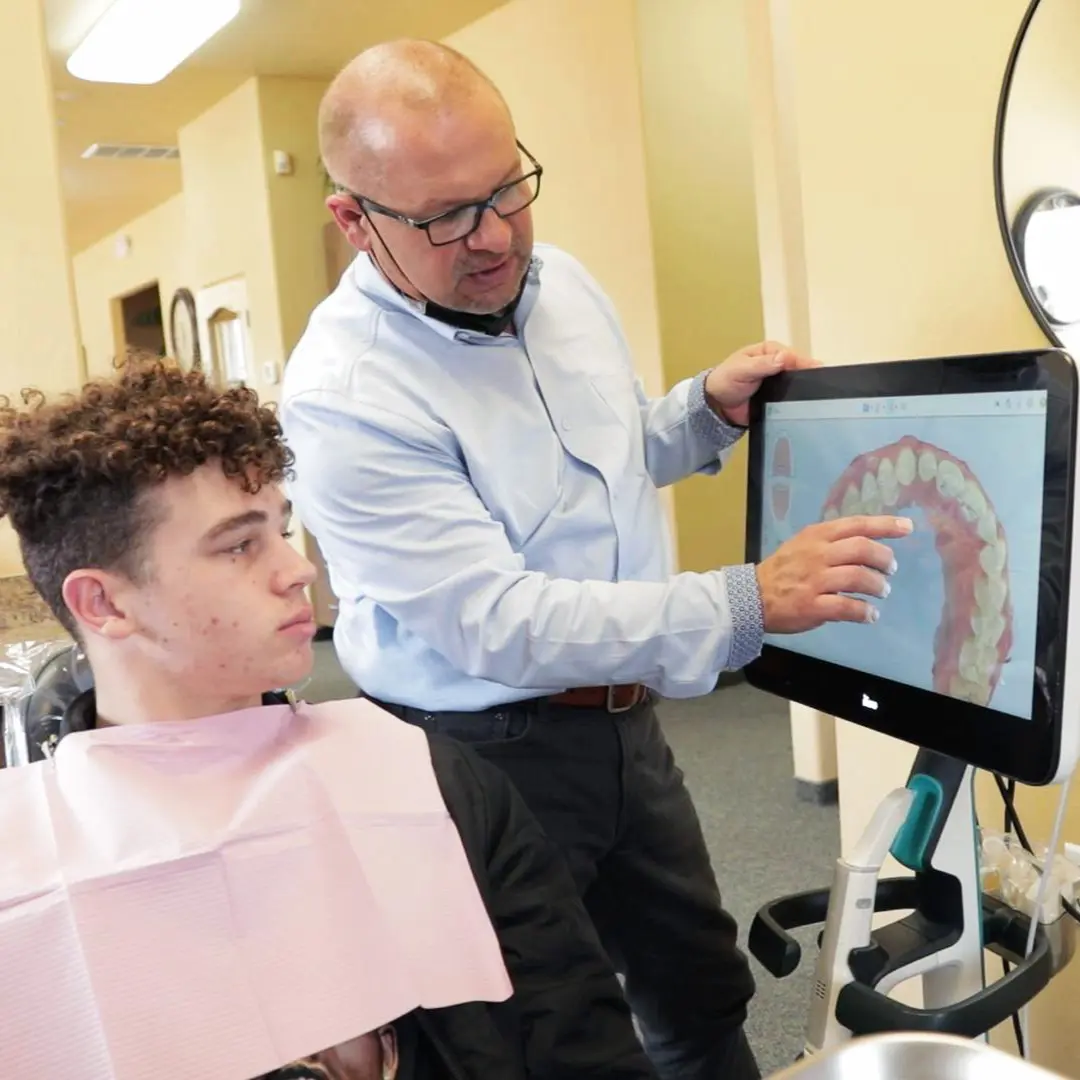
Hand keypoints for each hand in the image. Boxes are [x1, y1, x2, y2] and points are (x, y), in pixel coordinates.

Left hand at [705, 341, 820, 426]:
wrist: (716, 406)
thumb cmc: (724, 381)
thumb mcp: (740, 369)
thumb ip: (760, 364)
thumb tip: (783, 358)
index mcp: (769, 351)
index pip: (792, 355)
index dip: (803, 363)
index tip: (815, 370)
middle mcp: (777, 364)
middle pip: (798, 370)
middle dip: (806, 377)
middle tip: (818, 385)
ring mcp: (779, 382)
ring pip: (797, 385)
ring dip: (802, 391)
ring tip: (813, 398)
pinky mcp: (778, 398)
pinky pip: (790, 400)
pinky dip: (795, 403)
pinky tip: (802, 408)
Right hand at [756, 515, 913, 632]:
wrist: (751, 597)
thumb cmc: (782, 571)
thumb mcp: (803, 545)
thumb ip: (831, 542)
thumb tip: (868, 544)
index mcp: (816, 537)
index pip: (856, 525)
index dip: (885, 525)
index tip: (907, 527)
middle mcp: (817, 555)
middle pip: (862, 549)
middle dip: (884, 559)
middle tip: (890, 570)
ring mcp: (814, 581)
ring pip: (858, 577)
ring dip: (878, 585)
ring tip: (882, 591)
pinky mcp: (812, 606)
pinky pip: (846, 607)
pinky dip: (864, 611)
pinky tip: (870, 615)